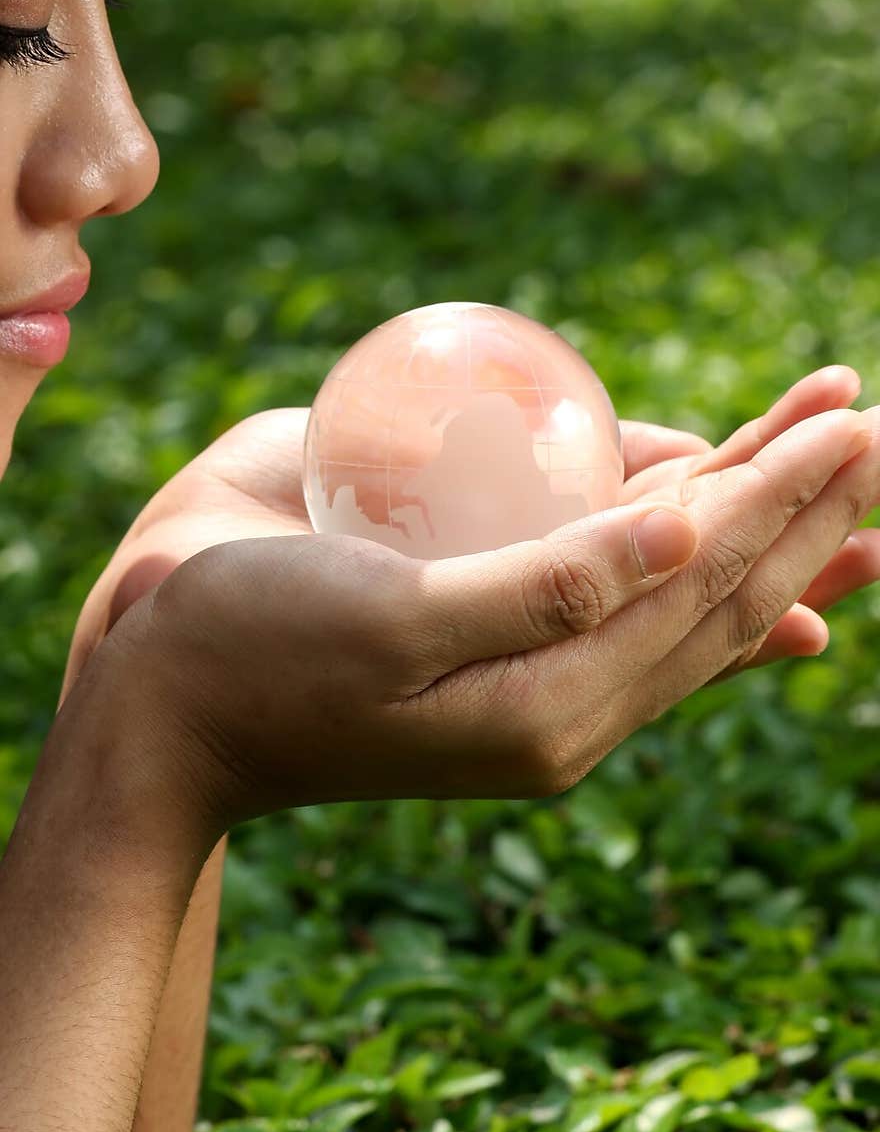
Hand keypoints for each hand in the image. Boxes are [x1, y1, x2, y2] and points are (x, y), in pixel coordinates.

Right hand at [64, 366, 875, 703]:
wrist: (163, 698)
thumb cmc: (251, 649)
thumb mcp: (392, 620)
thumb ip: (548, 584)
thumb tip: (697, 526)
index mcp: (551, 712)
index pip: (701, 593)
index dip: (783, 500)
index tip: (852, 420)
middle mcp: (562, 695)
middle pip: (716, 594)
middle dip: (802, 506)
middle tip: (872, 423)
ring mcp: (533, 664)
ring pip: (680, 589)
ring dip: (764, 515)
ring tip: (839, 452)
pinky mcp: (495, 626)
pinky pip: (615, 582)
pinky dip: (679, 535)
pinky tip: (730, 509)